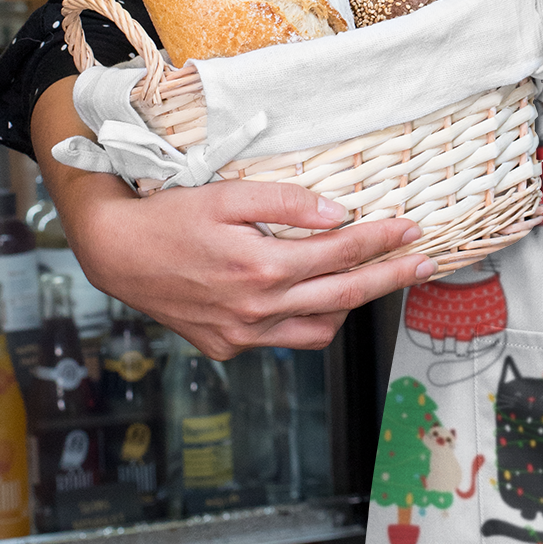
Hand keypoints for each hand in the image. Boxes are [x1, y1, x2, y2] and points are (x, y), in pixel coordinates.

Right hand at [71, 175, 432, 359]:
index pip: (342, 253)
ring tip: (369, 279)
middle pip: (344, 295)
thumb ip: (286, 202)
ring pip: (319, 330)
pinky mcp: (228, 348)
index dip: (383, 240)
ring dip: (349, 305)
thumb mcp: (228, 195)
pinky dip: (306, 319)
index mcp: (261, 267)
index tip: (413, 230)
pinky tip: (312, 296)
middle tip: (425, 264)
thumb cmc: (171, 217)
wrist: (117, 255)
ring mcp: (243, 335)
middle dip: (391, 279)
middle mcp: (257, 309)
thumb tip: (338, 214)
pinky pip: (284, 339)